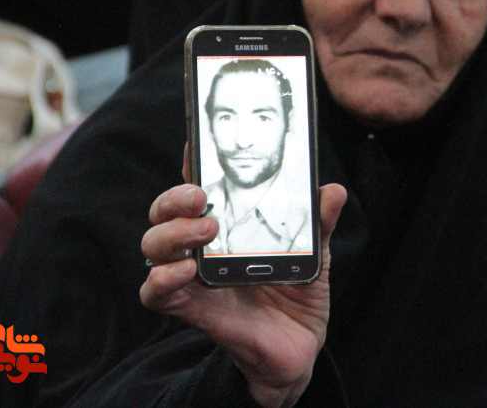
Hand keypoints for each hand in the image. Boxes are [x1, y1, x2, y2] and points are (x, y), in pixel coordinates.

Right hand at [141, 144, 347, 406]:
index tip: (195, 143)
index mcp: (227, 224)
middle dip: (174, 198)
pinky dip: (161, 279)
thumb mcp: (313, 250)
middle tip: (201, 198)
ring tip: (207, 230)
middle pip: (164, 212)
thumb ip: (319, 222)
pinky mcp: (191, 309)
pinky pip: (156, 294)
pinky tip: (185, 271)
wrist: (298, 344)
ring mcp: (192, 276)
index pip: (198, 186)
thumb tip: (333, 191)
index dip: (192, 163)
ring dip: (173, 233)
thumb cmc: (297, 290)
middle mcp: (201, 246)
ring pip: (153, 246)